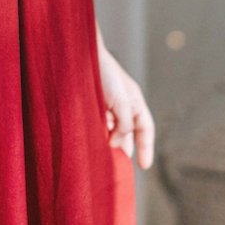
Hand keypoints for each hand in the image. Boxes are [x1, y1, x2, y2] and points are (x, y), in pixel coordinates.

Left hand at [96, 26, 154, 169]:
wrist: (78, 54)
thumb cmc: (103, 72)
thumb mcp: (121, 100)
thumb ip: (125, 124)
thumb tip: (118, 143)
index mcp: (134, 101)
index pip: (145, 128)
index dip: (146, 147)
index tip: (144, 166)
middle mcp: (121, 105)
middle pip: (128, 133)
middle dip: (125, 150)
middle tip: (120, 170)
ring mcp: (105, 106)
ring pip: (110, 131)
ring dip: (108, 145)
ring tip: (104, 162)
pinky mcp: (90, 106)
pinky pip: (96, 126)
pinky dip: (96, 136)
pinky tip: (90, 146)